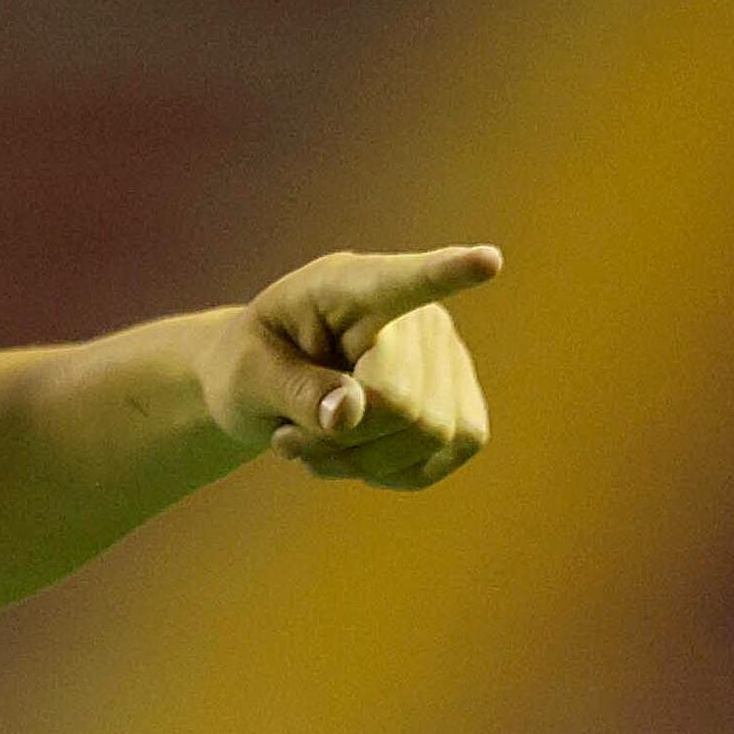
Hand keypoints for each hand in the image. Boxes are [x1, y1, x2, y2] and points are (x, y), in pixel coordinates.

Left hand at [200, 244, 500, 486]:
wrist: (267, 389)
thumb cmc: (252, 366)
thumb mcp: (247, 375)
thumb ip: (295, 389)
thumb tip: (351, 415)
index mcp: (351, 287)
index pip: (405, 280)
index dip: (448, 272)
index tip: (486, 261)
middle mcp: (418, 317)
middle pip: (403, 404)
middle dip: (340, 440)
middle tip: (288, 435)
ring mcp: (450, 359)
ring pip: (430, 436)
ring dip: (358, 461)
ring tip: (314, 441)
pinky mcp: (462, 406)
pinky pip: (444, 456)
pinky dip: (390, 472)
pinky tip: (355, 455)